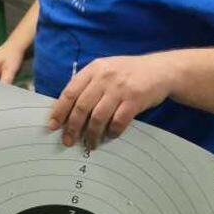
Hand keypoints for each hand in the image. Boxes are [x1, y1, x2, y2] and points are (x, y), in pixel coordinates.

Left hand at [48, 55, 173, 148]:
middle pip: (81, 107)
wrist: (161, 70)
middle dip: (72, 127)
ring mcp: (120, 88)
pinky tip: (110, 135)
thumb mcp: (106, 70)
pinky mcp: (135, 99)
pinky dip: (112, 132)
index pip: (70, 92)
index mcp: (94, 69)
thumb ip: (89, 84)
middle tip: (68, 141)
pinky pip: (118, 121)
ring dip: (91, 134)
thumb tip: (68, 110)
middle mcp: (104, 77)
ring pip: (98, 117)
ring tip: (90, 143)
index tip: (53, 126)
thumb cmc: (129, 73)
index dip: (59, 111)